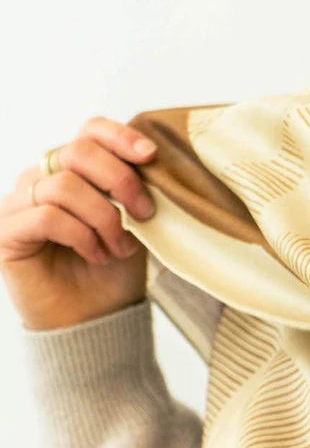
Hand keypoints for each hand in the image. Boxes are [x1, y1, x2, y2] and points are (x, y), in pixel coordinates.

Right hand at [0, 116, 158, 330]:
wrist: (96, 317)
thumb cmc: (117, 268)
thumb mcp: (137, 222)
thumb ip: (136, 189)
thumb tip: (155, 159)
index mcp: (74, 169)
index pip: (91, 130)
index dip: (121, 136)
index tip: (151, 156)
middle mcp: (42, 178)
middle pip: (79, 150)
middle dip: (122, 180)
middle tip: (145, 214)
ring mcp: (19, 203)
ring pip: (64, 185)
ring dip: (104, 219)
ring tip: (120, 247)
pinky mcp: (6, 232)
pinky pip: (47, 216)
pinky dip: (81, 236)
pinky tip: (96, 255)